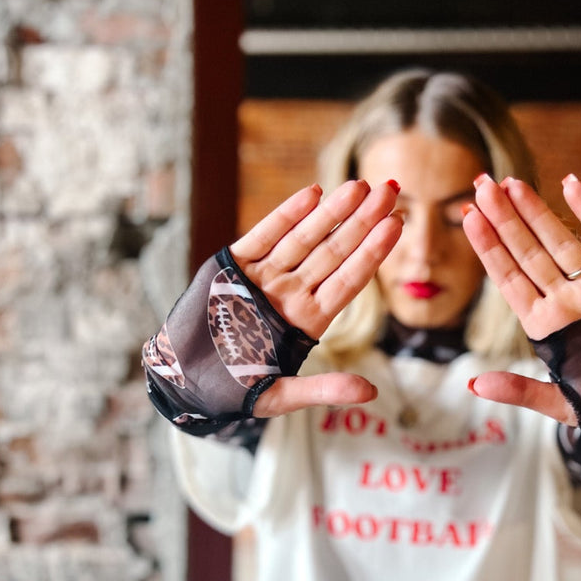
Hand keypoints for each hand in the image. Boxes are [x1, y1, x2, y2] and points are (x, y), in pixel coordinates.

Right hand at [229, 179, 402, 416]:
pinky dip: (287, 215)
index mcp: (308, 321)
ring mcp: (265, 277)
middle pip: (334, 252)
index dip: (372, 253)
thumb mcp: (282, 395)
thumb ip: (325, 389)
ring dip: (331, 212)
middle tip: (390, 189)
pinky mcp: (235, 266)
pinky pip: (265, 235)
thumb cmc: (235, 390)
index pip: (348, 281)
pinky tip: (313, 193)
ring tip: (358, 185)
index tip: (395, 225)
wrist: (184, 380)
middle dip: (361, 221)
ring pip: (304, 239)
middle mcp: (291, 294)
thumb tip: (371, 393)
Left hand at [462, 173, 580, 423]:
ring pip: (562, 243)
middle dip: (505, 220)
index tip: (468, 217)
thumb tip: (474, 384)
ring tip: (511, 182)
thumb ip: (520, 390)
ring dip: (538, 212)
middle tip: (482, 185)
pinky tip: (571, 184)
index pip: (509, 280)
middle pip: (529, 254)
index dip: (489, 248)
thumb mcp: (561, 403)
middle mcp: (568, 302)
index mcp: (546, 326)